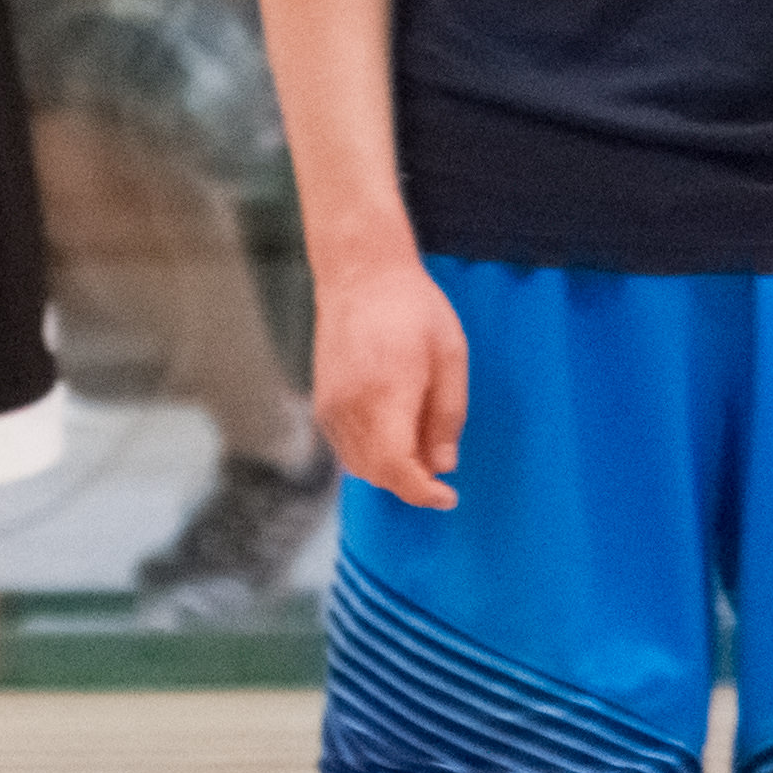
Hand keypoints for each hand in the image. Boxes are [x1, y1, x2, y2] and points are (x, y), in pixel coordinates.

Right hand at [308, 245, 466, 508]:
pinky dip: (371, 456)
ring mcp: (330, 405)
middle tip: (439, 469)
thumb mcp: (450, 357)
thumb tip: (443, 465)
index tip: (448, 497)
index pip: (397, 468)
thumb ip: (447, 416)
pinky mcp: (322, 403)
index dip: (423, 493)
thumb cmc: (413, 309)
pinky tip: (394, 434)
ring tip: (419, 446)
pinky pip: (346, 448)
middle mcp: (350, 405)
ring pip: (358, 466)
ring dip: (390, 472)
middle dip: (411, 483)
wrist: (360, 275)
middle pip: (377, 474)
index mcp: (386, 392)